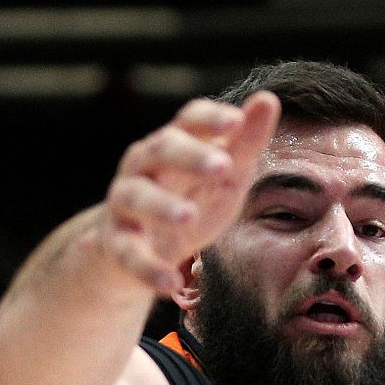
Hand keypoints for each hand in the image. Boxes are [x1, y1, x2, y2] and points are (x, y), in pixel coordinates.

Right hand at [96, 91, 281, 294]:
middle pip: (160, 150)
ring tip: (189, 215)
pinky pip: (129, 255)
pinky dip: (148, 269)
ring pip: (136, 198)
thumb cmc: (190, 197)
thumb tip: (268, 99)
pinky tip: (170, 285)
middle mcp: (143, 167)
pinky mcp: (117, 244)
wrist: (138, 245)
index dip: (210, 119)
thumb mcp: (224, 174)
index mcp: (172, 145)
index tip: (237, 120)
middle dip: (190, 156)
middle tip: (223, 165)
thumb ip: (245, 142)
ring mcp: (126, 204)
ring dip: (161, 206)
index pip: (187, 121)